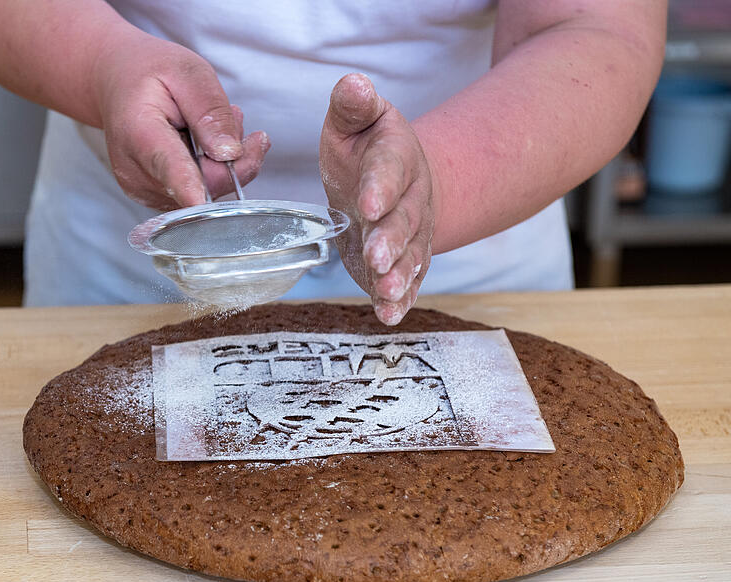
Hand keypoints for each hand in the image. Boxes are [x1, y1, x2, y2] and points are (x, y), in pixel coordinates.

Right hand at [92, 27, 269, 209]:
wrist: (116, 83)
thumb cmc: (149, 73)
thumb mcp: (187, 72)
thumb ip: (210, 110)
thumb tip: (230, 152)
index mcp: (139, 134)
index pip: (169, 168)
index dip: (189, 187)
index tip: (200, 200)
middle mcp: (137, 172)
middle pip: (202, 185)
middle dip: (231, 158)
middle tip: (233, 114)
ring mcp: (144, 190)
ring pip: (207, 193)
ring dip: (224, 162)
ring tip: (210, 122)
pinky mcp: (156, 198)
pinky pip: (201, 195)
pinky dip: (213, 171)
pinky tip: (205, 143)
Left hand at [320, 74, 436, 325]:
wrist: (396, 180)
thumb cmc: (366, 147)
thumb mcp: (356, 120)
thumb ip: (353, 106)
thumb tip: (352, 83)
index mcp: (396, 159)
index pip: (389, 172)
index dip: (380, 188)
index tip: (366, 205)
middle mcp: (412, 199)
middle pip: (404, 221)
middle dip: (390, 241)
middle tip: (376, 258)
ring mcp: (412, 234)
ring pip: (409, 256)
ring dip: (397, 276)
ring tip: (385, 292)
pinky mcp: (404, 261)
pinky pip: (407, 280)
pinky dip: (399, 299)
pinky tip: (388, 314)